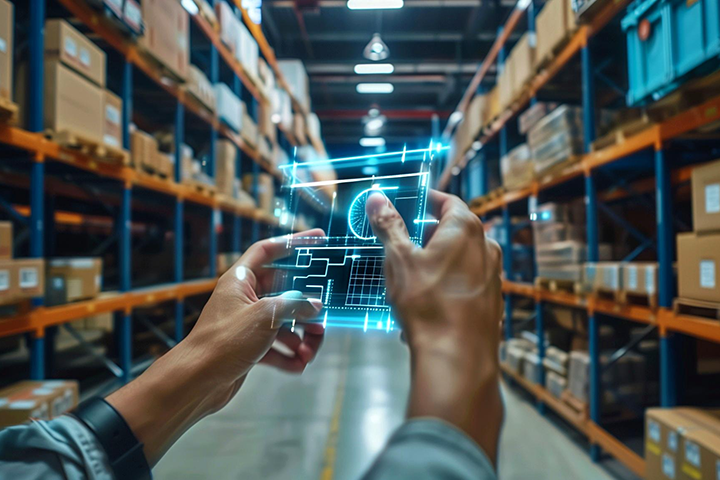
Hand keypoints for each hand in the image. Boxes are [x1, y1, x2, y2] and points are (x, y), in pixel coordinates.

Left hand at [186, 229, 327, 404]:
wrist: (196, 382)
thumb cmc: (225, 341)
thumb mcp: (265, 317)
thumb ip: (294, 306)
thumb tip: (314, 305)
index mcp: (240, 281)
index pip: (268, 250)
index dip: (293, 242)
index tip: (318, 239)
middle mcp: (243, 298)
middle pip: (283, 292)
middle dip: (305, 307)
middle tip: (322, 317)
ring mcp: (246, 323)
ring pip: (282, 322)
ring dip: (300, 336)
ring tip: (310, 352)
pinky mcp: (248, 347)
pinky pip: (275, 345)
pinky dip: (288, 354)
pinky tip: (298, 365)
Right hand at [365, 189, 503, 463]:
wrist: (457, 358)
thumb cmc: (428, 303)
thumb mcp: (399, 260)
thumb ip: (389, 225)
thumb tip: (378, 198)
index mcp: (465, 229)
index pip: (447, 201)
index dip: (427, 200)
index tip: (409, 203)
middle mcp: (486, 248)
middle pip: (454, 231)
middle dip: (428, 234)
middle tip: (403, 243)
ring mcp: (492, 277)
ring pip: (459, 260)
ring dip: (436, 263)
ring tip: (409, 279)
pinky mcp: (491, 303)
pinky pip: (464, 285)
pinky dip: (445, 287)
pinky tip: (425, 307)